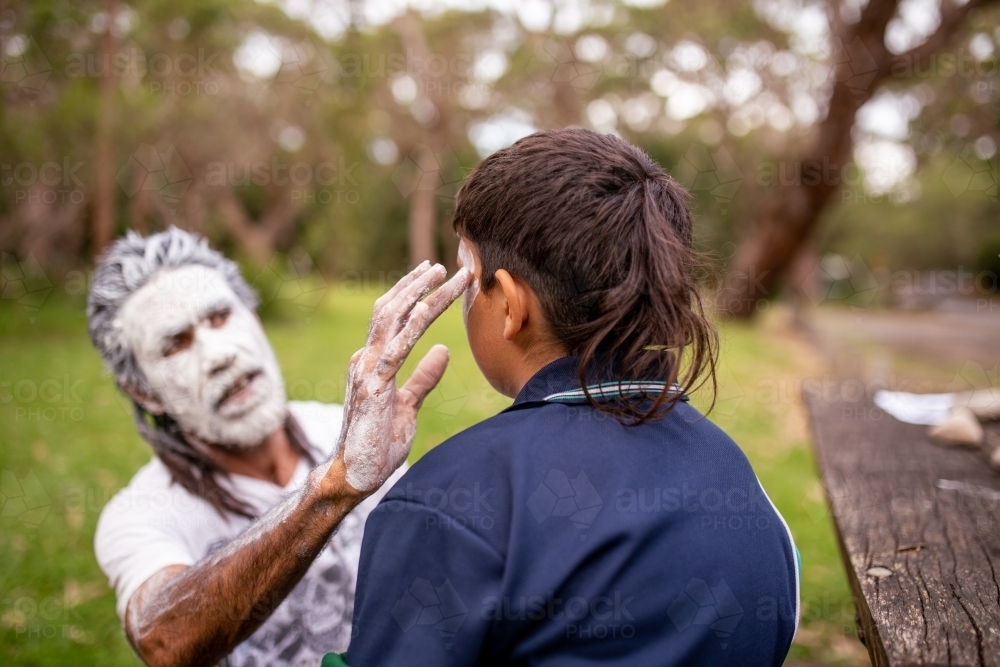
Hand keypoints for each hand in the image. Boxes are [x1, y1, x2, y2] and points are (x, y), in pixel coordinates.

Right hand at [335, 262, 471, 493]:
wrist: (354, 477)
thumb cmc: (378, 445)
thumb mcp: (408, 406)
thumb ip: (424, 378)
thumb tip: (444, 351)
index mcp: (373, 363)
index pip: (394, 318)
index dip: (413, 293)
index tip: (435, 275)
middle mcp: (365, 359)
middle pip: (392, 309)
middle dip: (417, 284)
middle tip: (444, 264)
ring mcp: (366, 370)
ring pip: (394, 319)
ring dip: (420, 293)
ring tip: (444, 273)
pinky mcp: (373, 386)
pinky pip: (396, 348)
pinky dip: (414, 324)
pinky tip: (430, 307)